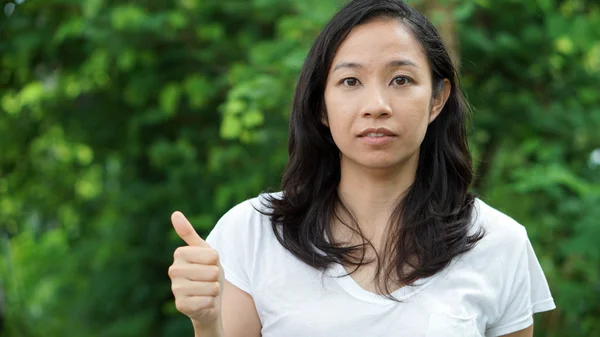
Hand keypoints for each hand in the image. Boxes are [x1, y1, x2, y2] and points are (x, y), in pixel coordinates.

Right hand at [169, 211, 223, 325]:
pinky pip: (207, 301)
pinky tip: (203, 302)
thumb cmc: (207, 271)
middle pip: (212, 271)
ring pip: (211, 287)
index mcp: (179, 253)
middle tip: (208, 280)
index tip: (209, 264)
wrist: (208, 299)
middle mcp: (173, 270)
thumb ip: (189, 232)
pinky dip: (211, 302)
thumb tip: (174, 213)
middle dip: (216, 277)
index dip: (216, 261)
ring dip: (214, 290)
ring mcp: (175, 289)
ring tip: (206, 290)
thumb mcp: (204, 250)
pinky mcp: (181, 306)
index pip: (212, 255)